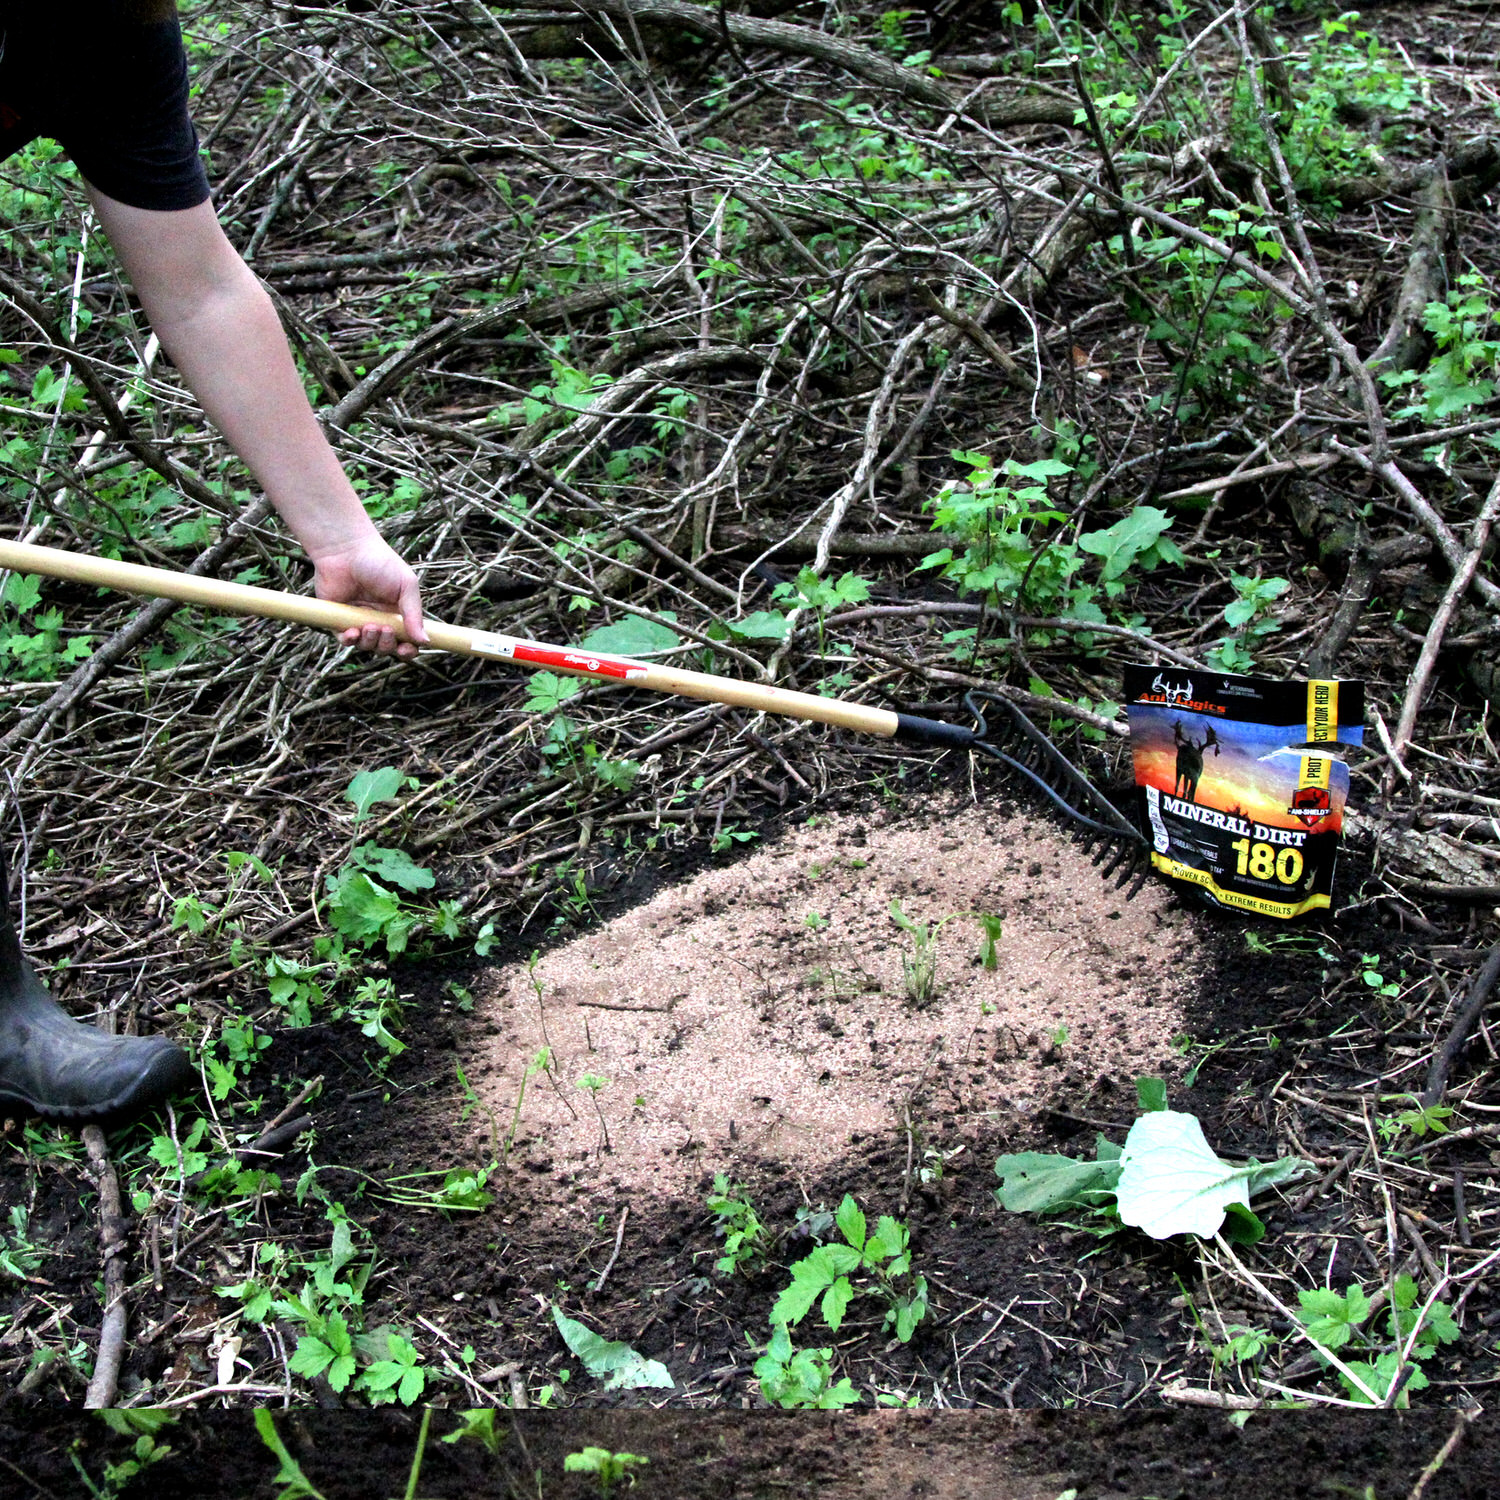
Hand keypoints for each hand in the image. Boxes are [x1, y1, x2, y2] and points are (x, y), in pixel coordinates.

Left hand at [311, 532, 427, 659]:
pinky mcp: (337, 619)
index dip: (408, 650)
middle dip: (387, 645)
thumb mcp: (405, 586)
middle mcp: (379, 619)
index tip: (407, 649)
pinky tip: (352, 632)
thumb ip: (414, 614)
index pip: (406, 640)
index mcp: (398, 612)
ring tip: (370, 626)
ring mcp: (358, 620)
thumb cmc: (379, 562)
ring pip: (366, 646)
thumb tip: (425, 642)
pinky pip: (344, 640)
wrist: (346, 549)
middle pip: (386, 647)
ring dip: (370, 642)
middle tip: (385, 629)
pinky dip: (349, 641)